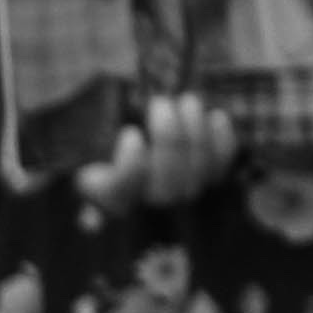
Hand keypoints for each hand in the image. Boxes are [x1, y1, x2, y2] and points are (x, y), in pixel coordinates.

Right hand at [83, 91, 237, 215]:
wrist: (144, 190)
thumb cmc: (108, 169)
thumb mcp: (90, 171)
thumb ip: (91, 169)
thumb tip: (100, 168)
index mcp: (111, 204)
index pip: (121, 193)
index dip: (130, 165)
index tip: (131, 134)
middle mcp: (150, 211)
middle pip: (166, 184)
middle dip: (168, 138)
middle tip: (161, 102)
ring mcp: (185, 203)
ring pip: (197, 173)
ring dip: (195, 131)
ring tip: (188, 101)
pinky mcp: (214, 188)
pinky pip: (222, 167)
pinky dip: (222, 140)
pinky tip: (216, 116)